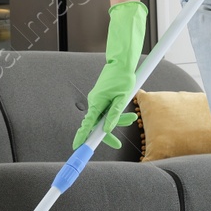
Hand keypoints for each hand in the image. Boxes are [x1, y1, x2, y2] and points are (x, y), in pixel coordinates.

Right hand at [73, 0, 147, 148]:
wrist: (121, 63)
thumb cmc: (122, 77)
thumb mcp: (122, 98)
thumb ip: (115, 114)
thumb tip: (108, 129)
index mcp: (97, 102)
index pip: (87, 124)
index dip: (82, 136)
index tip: (78, 146)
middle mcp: (94, 102)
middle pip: (97, 124)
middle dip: (109, 133)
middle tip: (117, 144)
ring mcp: (98, 100)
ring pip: (105, 117)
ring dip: (118, 120)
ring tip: (133, 118)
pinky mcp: (102, 98)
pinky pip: (107, 110)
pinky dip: (116, 114)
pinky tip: (128, 114)